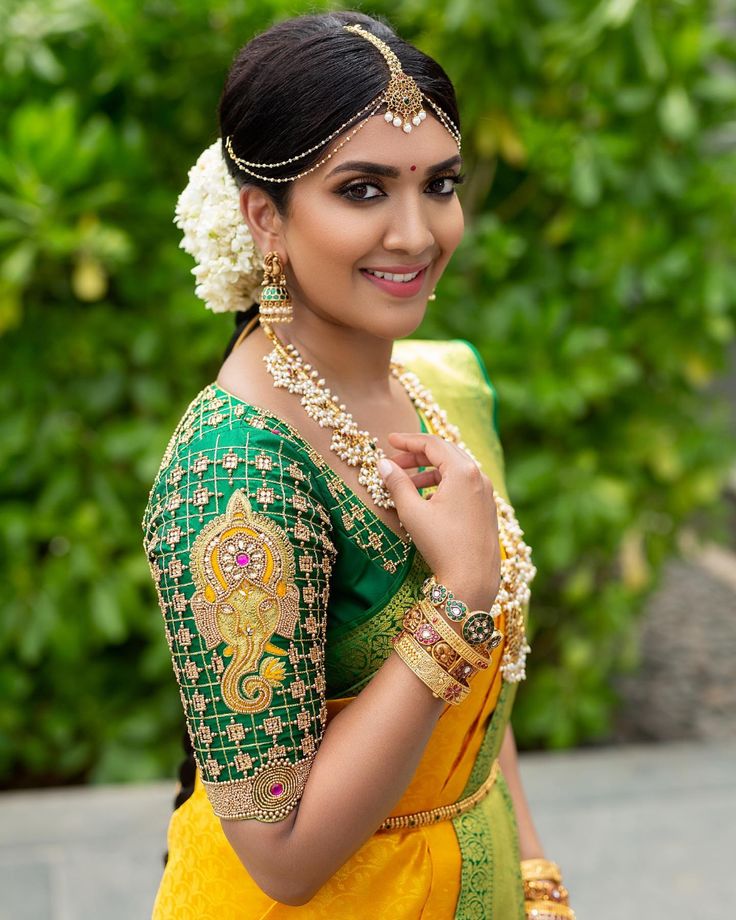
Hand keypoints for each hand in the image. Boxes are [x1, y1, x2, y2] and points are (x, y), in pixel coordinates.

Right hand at [378, 432, 500, 610]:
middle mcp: (479, 477)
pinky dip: (442, 485)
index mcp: (463, 471)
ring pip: (454, 470)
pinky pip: (463, 486)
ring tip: (405, 484)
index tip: (389, 440)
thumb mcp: (413, 512)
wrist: (472, 580)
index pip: (432, 444)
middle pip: (445, 453)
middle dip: (417, 456)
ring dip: (429, 472)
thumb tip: (382, 464)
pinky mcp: (486, 509)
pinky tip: (426, 499)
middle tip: (394, 462)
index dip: (408, 441)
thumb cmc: (442, 545)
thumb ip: (397, 483)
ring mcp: (486, 493)